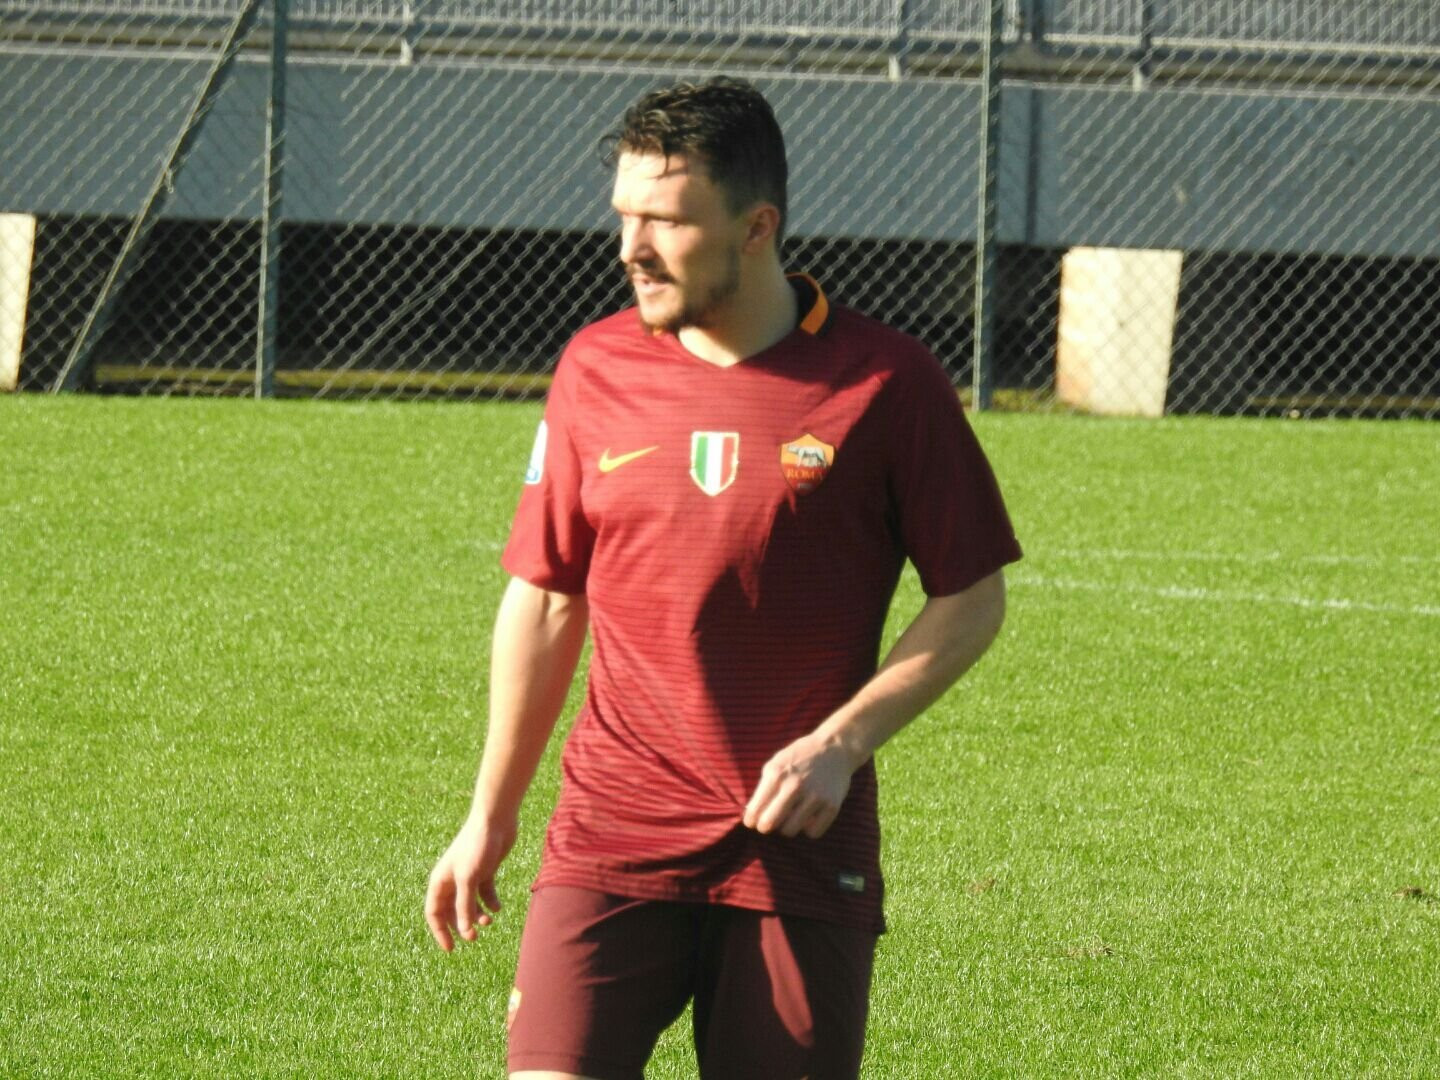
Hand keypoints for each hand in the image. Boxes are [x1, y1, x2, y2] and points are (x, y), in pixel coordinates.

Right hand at [424, 816, 516, 950]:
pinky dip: (490, 902)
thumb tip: (464, 933)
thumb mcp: (469, 879)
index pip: (434, 913)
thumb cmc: (477, 847)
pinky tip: (498, 908)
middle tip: (474, 939)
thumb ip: (465, 907)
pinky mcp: (485, 871)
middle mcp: (452, 879)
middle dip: (460, 926)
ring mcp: (469, 875)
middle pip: (451, 911)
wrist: (496, 820)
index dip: (440, 932)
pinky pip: (484, 893)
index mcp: (440, 880)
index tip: (451, 949)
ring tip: (489, 921)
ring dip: (477, 916)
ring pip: (469, 904)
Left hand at [742, 733, 858, 839]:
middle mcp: (795, 786)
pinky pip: (813, 833)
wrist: (834, 748)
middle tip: (768, 824)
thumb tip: (752, 814)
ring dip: (787, 827)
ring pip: (790, 831)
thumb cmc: (800, 756)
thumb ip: (763, 786)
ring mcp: (814, 797)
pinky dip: (808, 828)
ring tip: (790, 816)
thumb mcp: (776, 762)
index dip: (751, 820)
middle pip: (769, 824)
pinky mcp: (831, 806)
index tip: (753, 822)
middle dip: (765, 827)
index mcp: (777, 774)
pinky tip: (808, 817)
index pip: (755, 810)